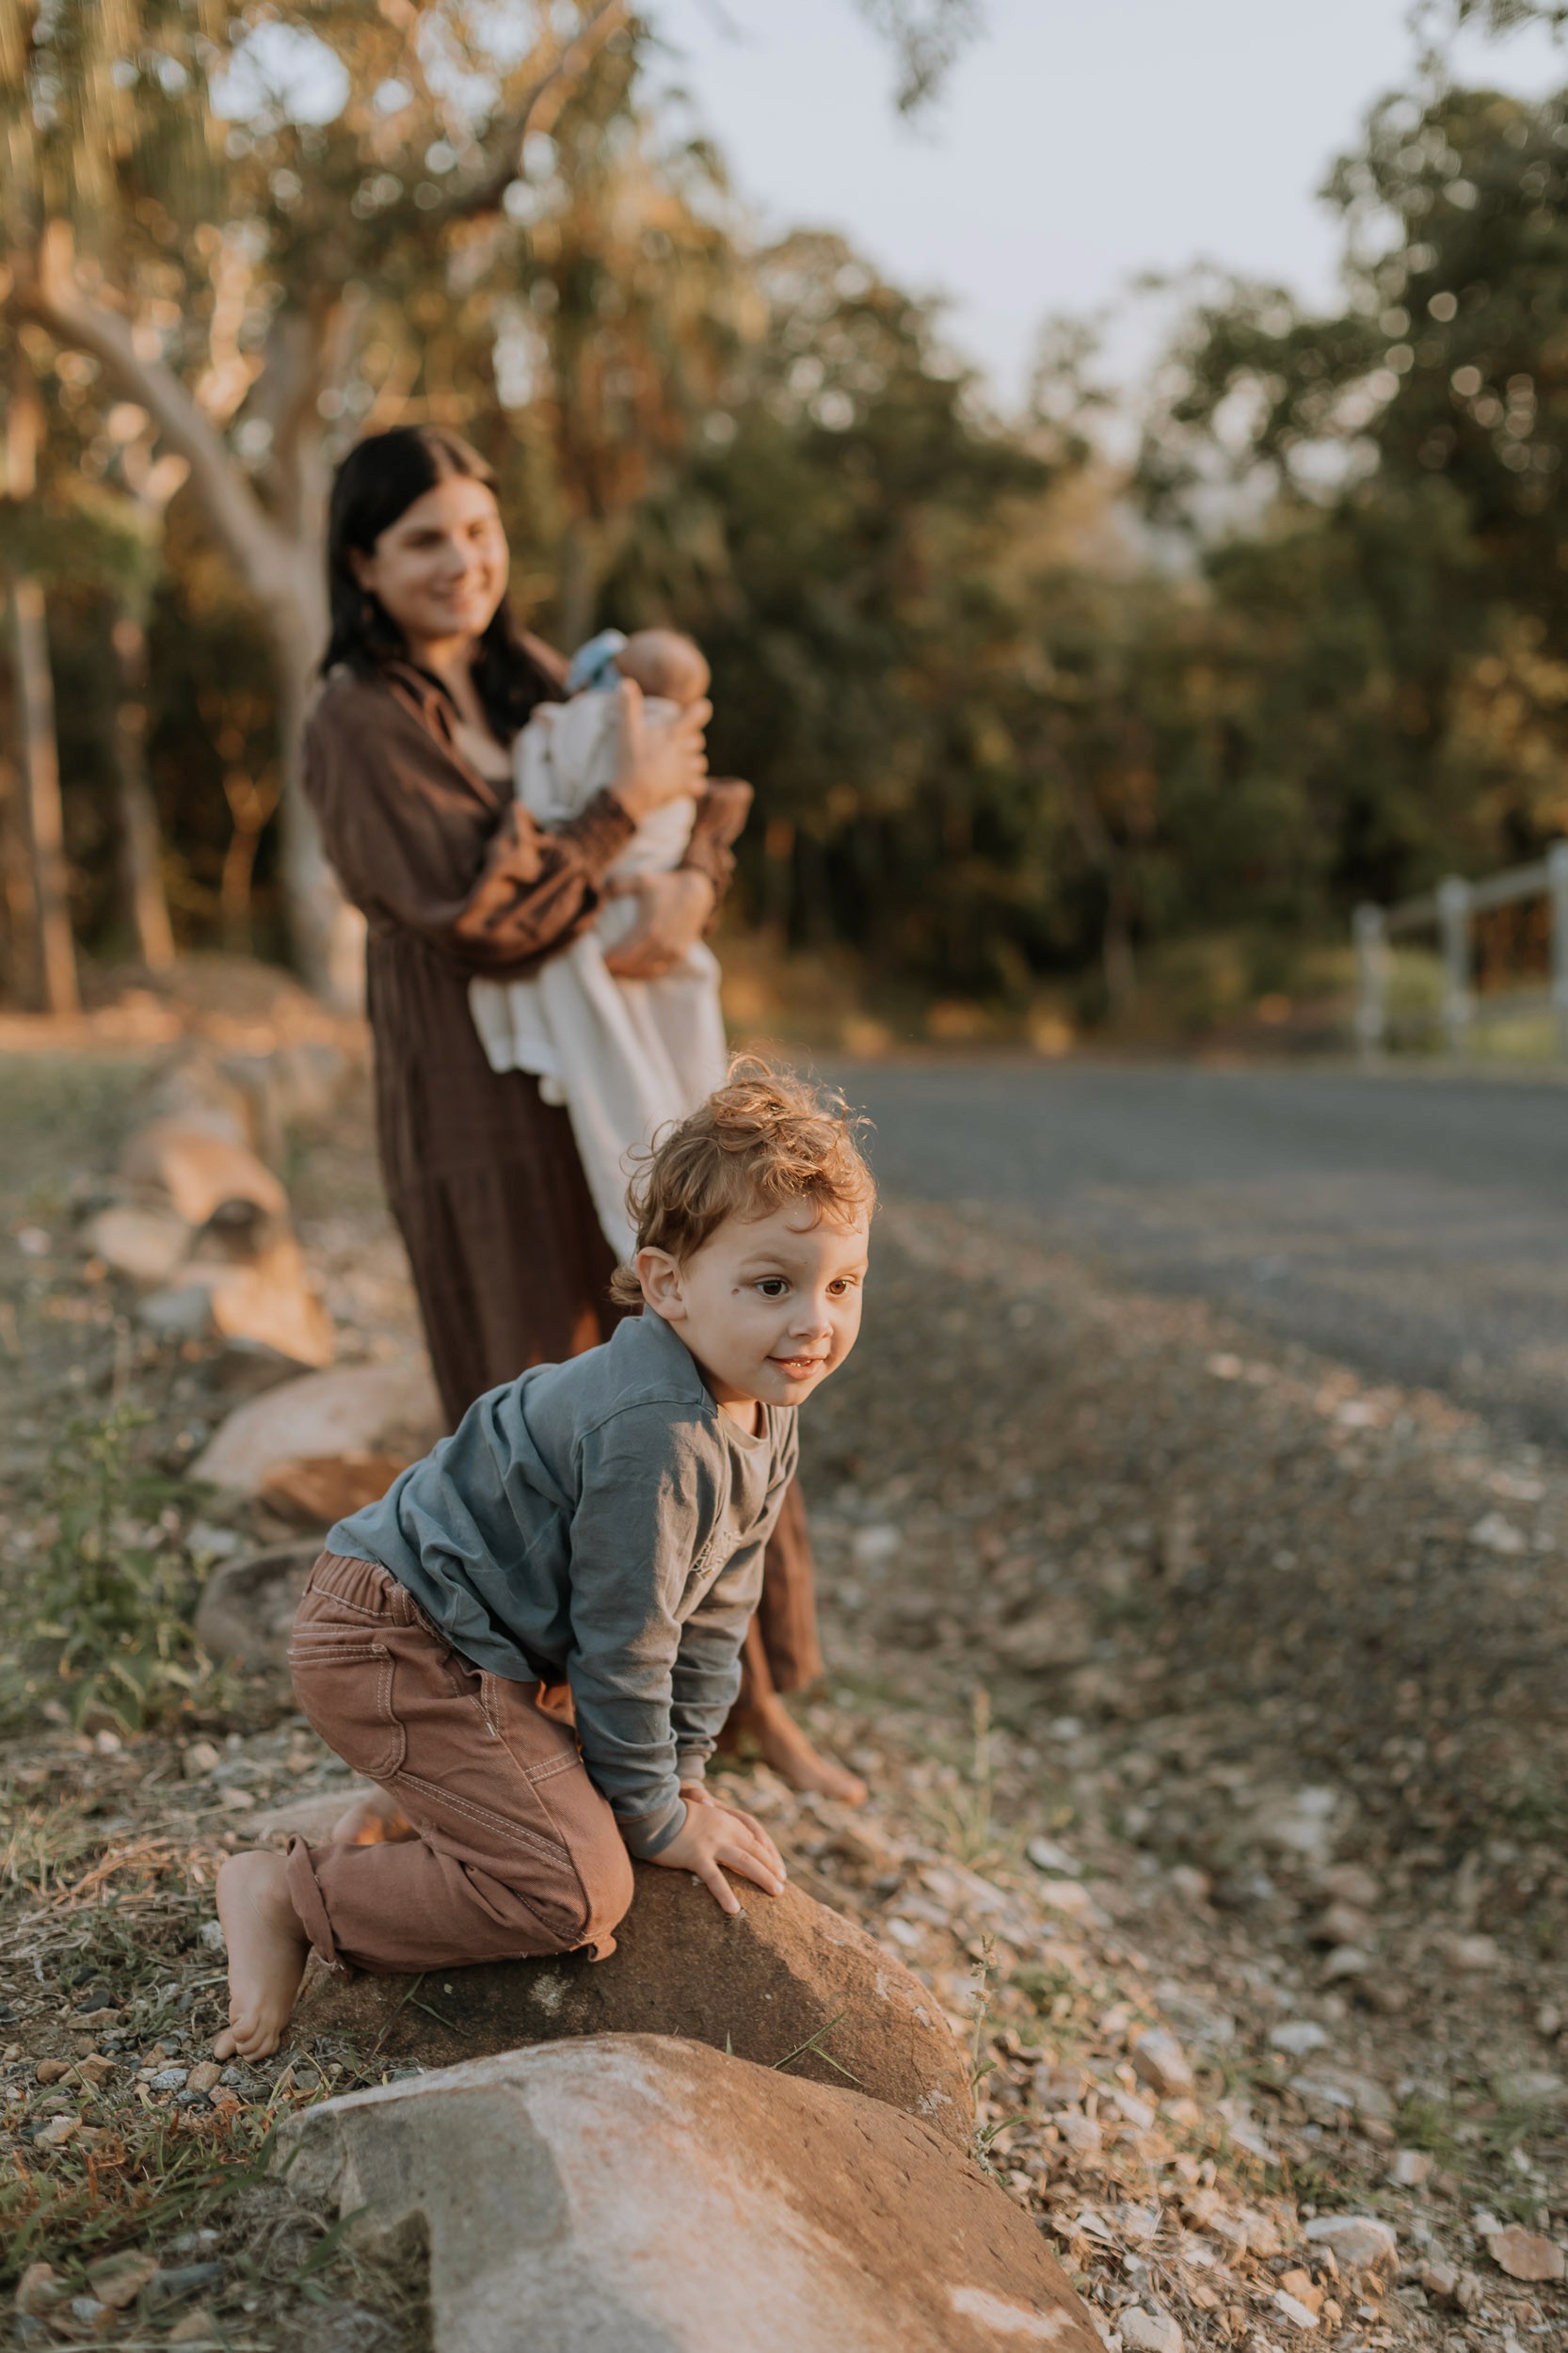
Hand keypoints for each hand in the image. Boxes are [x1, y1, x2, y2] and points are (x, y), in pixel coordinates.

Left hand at [601, 868, 714, 978]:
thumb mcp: (641, 879)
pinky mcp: (680, 954)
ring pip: (647, 971)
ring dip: (631, 973)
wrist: (698, 892)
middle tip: (604, 968)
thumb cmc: (666, 885)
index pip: (624, 954)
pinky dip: (646, 972)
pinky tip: (635, 970)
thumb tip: (599, 891)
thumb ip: (618, 885)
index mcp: (650, 929)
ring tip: (617, 971)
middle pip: (633, 966)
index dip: (610, 961)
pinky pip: (660, 970)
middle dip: (617, 969)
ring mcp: (673, 951)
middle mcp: (662, 944)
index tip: (598, 961)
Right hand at [611, 679, 710, 823]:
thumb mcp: (626, 730)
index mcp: (672, 734)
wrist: (633, 792)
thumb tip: (625, 682)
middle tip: (676, 742)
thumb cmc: (631, 759)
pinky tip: (685, 783)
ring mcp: (685, 770)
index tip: (701, 708)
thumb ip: (628, 705)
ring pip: (700, 762)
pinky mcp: (684, 788)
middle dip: (691, 740)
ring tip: (679, 763)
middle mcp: (683, 750)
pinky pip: (699, 784)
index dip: (700, 711)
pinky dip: (694, 784)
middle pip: (698, 741)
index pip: (696, 716)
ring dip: (693, 762)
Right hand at [652, 1782, 787, 1914]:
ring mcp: (712, 1842)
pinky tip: (734, 1909)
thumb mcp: (701, 1816)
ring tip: (776, 1893)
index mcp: (726, 1820)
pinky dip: (725, 1894)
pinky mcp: (696, 1855)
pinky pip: (715, 1878)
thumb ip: (716, 1824)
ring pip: (744, 1862)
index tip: (779, 1869)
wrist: (653, 1810)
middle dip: (772, 1868)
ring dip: (763, 1878)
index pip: (756, 1837)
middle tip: (782, 1886)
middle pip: (755, 1850)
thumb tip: (728, 1833)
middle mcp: (724, 1829)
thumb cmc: (673, 1814)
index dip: (769, 1854)